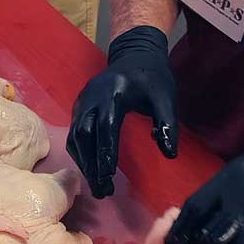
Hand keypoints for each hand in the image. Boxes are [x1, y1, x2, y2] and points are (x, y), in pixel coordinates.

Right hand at [67, 26, 176, 198]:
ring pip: (76, 137)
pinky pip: (74, 133)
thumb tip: (169, 154)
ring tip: (96, 185)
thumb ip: (167, 124)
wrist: (134, 53)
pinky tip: (89, 169)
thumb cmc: (152, 77)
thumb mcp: (166, 97)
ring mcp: (82, 101)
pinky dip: (80, 153)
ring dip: (84, 163)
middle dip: (92, 165)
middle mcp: (92, 97)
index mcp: (113, 93)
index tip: (108, 178)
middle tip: (102, 191)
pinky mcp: (78, 106)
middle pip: (85, 136)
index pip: (106, 127)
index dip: (105, 154)